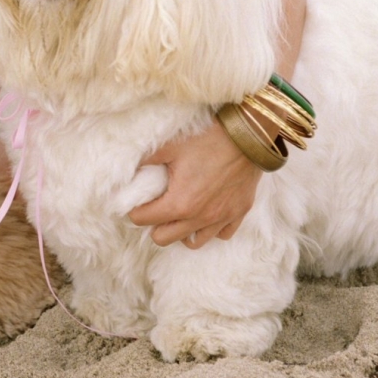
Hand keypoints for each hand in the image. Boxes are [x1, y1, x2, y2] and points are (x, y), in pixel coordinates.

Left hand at [127, 117, 261, 247]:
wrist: (249, 135)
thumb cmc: (208, 138)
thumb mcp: (169, 145)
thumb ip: (146, 159)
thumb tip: (128, 168)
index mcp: (179, 203)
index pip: (143, 220)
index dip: (133, 210)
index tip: (134, 202)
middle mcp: (199, 218)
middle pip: (163, 239)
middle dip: (154, 225)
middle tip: (155, 207)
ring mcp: (221, 218)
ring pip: (194, 242)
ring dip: (181, 231)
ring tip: (179, 213)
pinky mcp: (238, 213)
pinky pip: (221, 234)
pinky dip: (210, 228)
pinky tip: (205, 212)